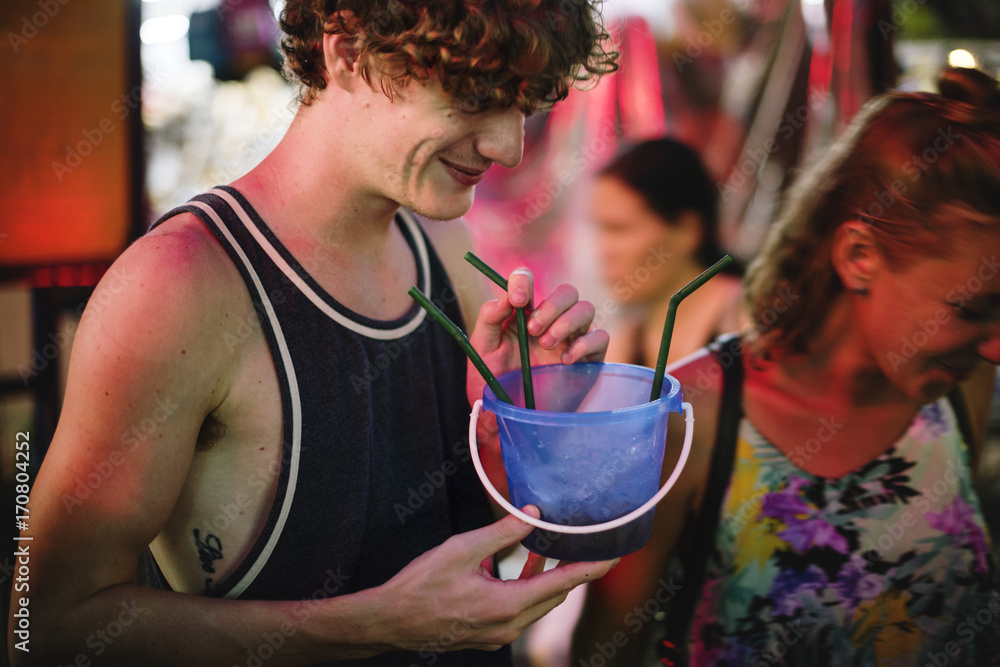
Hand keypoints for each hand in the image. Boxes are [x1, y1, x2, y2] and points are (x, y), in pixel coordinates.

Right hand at [374, 506, 617, 651]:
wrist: (390, 621)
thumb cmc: (421, 585)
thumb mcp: (461, 550)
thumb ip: (501, 533)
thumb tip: (532, 514)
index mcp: (507, 605)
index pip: (562, 584)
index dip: (590, 568)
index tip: (613, 556)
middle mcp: (509, 625)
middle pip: (553, 596)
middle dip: (572, 572)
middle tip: (587, 547)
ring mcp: (498, 634)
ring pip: (536, 603)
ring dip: (545, 577)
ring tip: (550, 549)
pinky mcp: (487, 634)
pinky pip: (519, 609)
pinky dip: (525, 587)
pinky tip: (519, 565)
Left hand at [466, 268, 608, 457]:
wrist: (508, 413)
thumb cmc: (494, 378)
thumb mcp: (482, 347)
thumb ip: (489, 318)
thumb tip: (506, 298)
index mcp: (524, 311)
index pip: (528, 280)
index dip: (525, 281)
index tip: (519, 300)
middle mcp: (551, 320)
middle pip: (567, 292)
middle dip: (551, 306)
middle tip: (533, 330)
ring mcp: (573, 338)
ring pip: (586, 309)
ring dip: (566, 323)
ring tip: (546, 345)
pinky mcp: (588, 358)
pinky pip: (600, 338)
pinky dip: (584, 344)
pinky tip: (564, 360)